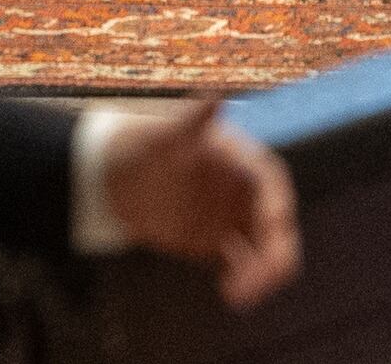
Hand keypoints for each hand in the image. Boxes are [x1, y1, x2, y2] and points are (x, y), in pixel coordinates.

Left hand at [90, 99, 300, 308]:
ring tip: (239, 294)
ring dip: (262, 274)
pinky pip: (243, 266)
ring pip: (265, 252)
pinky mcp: (217, 242)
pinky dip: (244, 280)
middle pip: (276, 227)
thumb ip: (190, 121)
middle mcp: (245, 192)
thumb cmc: (141, 146)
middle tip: (262, 280)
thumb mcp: (162, 136)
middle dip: (275, 255)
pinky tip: (230, 293)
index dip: (277, 209)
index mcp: (243, 161)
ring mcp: (233, 220)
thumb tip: (214, 96)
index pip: (273, 187)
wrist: (112, 177)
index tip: (273, 227)